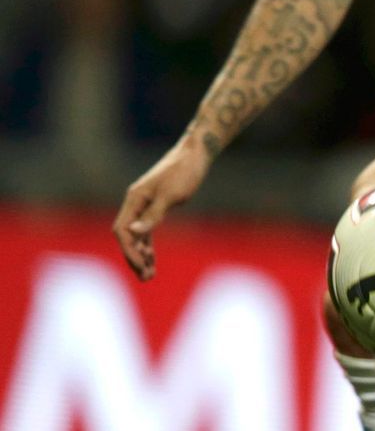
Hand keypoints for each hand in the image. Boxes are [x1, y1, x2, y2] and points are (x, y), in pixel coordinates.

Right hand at [113, 145, 210, 279]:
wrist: (196, 153)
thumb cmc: (185, 171)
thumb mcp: (171, 195)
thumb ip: (153, 214)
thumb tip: (134, 233)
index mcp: (134, 199)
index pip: (123, 231)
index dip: (130, 250)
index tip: (142, 266)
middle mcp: (135, 202)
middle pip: (127, 236)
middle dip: (135, 257)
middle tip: (146, 277)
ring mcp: (144, 204)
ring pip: (137, 235)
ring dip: (141, 254)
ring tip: (149, 275)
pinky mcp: (156, 205)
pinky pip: (146, 229)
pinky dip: (148, 244)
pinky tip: (152, 259)